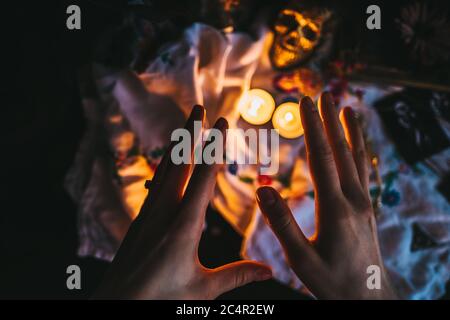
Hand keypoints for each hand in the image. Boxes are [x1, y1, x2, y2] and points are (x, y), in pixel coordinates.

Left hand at [94, 105, 271, 298]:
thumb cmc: (159, 299)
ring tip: (184, 128)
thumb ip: (237, 276)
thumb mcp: (202, 290)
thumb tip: (270, 270)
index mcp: (184, 225)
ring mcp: (149, 214)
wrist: (116, 305)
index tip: (222, 123)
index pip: (203, 176)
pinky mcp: (140, 221)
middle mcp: (164, 212)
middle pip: (179, 163)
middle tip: (198, 107)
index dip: (214, 147)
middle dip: (190, 133)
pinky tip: (166, 165)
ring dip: (177, 146)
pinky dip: (164, 167)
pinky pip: (155, 185)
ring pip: (164, 171)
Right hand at [256, 93, 396, 298]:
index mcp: (335, 209)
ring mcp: (365, 203)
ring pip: (357, 159)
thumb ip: (281, 223)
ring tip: (347, 108)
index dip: (312, 128)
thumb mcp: (300, 258)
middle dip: (329, 121)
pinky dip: (361, 152)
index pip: (321, 158)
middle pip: (340, 152)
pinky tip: (358, 144)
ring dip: (350, 132)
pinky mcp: (368, 209)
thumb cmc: (331, 281)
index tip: (306, 103)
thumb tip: (263, 190)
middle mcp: (354, 200)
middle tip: (322, 95)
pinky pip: (365, 172)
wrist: (368, 297)